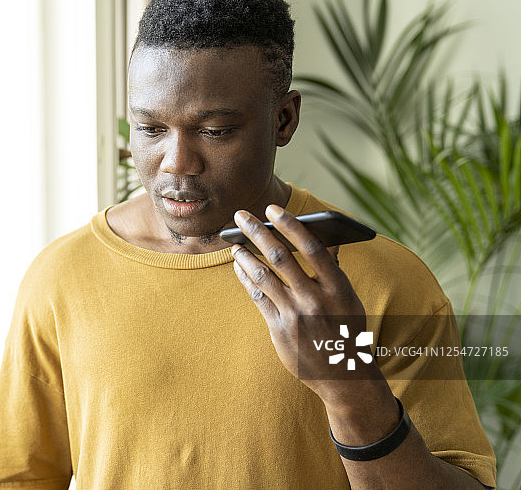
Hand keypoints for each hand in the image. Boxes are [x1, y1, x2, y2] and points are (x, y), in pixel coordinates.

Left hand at [231, 205, 382, 403]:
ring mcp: (296, 315)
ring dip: (245, 256)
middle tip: (240, 216)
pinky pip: (257, 298)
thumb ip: (335, 271)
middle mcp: (316, 299)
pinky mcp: (280, 330)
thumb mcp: (349, 300)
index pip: (312, 247)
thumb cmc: (345, 330)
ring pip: (263, 277)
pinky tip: (239, 268)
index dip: (290, 225)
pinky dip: (246, 279)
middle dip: (257, 232)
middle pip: (281, 257)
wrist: (343, 375)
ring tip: (234, 243)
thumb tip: (328, 240)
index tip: (273, 209)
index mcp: (338, 287)